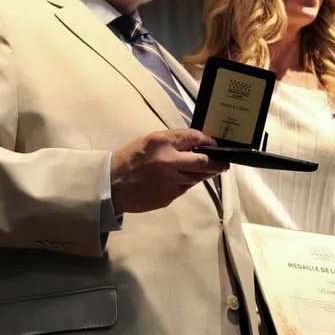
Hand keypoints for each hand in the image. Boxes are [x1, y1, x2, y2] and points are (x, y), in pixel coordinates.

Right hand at [110, 129, 228, 213]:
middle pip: (204, 162)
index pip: (195, 137)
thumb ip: (172, 142)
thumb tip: (196, 144)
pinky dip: (185, 184)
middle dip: (217, 163)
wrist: (110, 184)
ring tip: (204, 171)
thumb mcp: (149, 141)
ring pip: (197, 178)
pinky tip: (179, 180)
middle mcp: (169, 161)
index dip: (208, 141)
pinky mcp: (169, 196)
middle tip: (224, 164)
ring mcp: (170, 181)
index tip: (214, 144)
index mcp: (163, 142)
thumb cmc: (129, 159)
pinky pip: (184, 188)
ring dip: (201, 174)